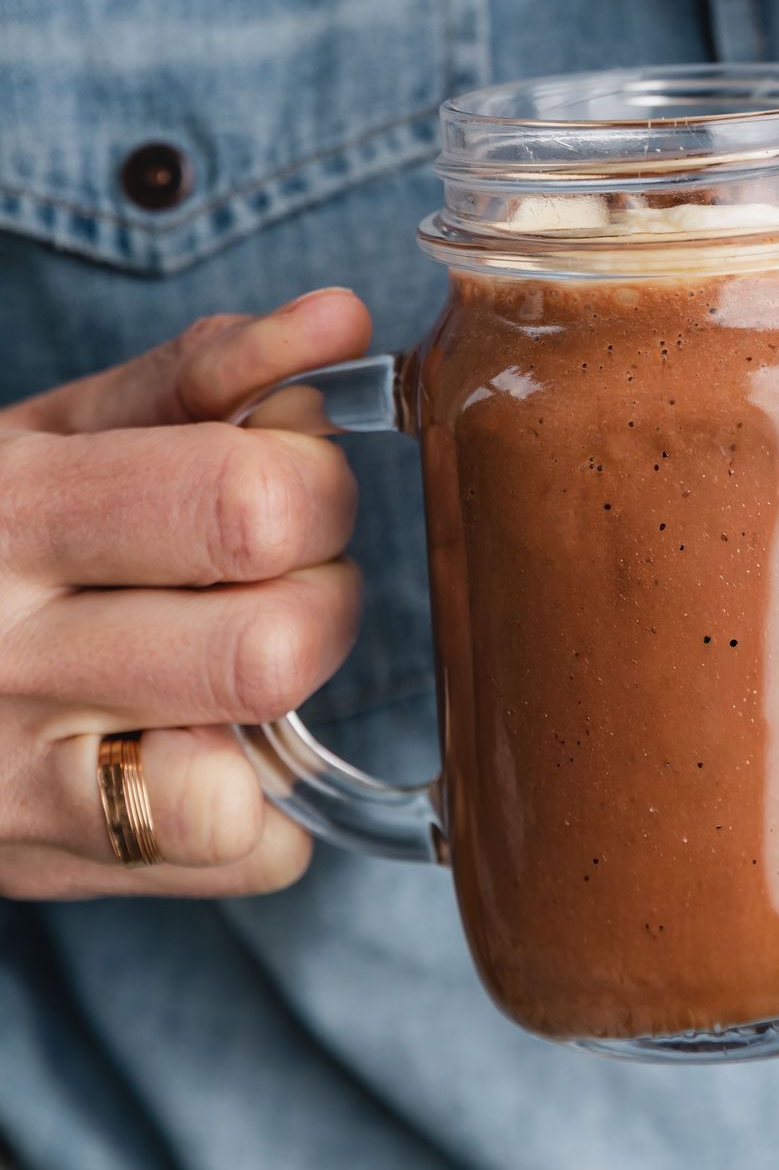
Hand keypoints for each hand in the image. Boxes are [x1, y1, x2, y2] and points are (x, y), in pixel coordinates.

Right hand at [0, 289, 369, 898]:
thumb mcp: (63, 428)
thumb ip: (205, 370)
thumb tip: (342, 319)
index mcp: (13, 507)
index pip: (251, 501)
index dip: (315, 482)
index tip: (289, 472)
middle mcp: (2, 651)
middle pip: (277, 641)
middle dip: (322, 588)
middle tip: (280, 569)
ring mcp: (18, 777)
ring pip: (259, 758)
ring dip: (292, 687)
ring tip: (239, 645)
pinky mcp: (52, 862)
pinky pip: (244, 850)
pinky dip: (266, 803)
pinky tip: (213, 743)